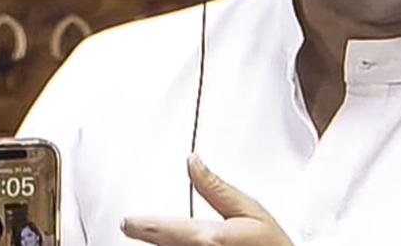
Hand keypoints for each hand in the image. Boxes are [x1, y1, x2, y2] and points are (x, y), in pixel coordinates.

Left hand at [121, 155, 293, 245]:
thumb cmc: (272, 245)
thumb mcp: (250, 210)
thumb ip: (217, 188)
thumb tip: (193, 163)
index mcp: (209, 238)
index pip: (166, 230)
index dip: (143, 226)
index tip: (128, 222)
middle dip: (152, 237)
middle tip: (137, 229)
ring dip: (165, 244)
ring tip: (161, 235)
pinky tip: (185, 243)